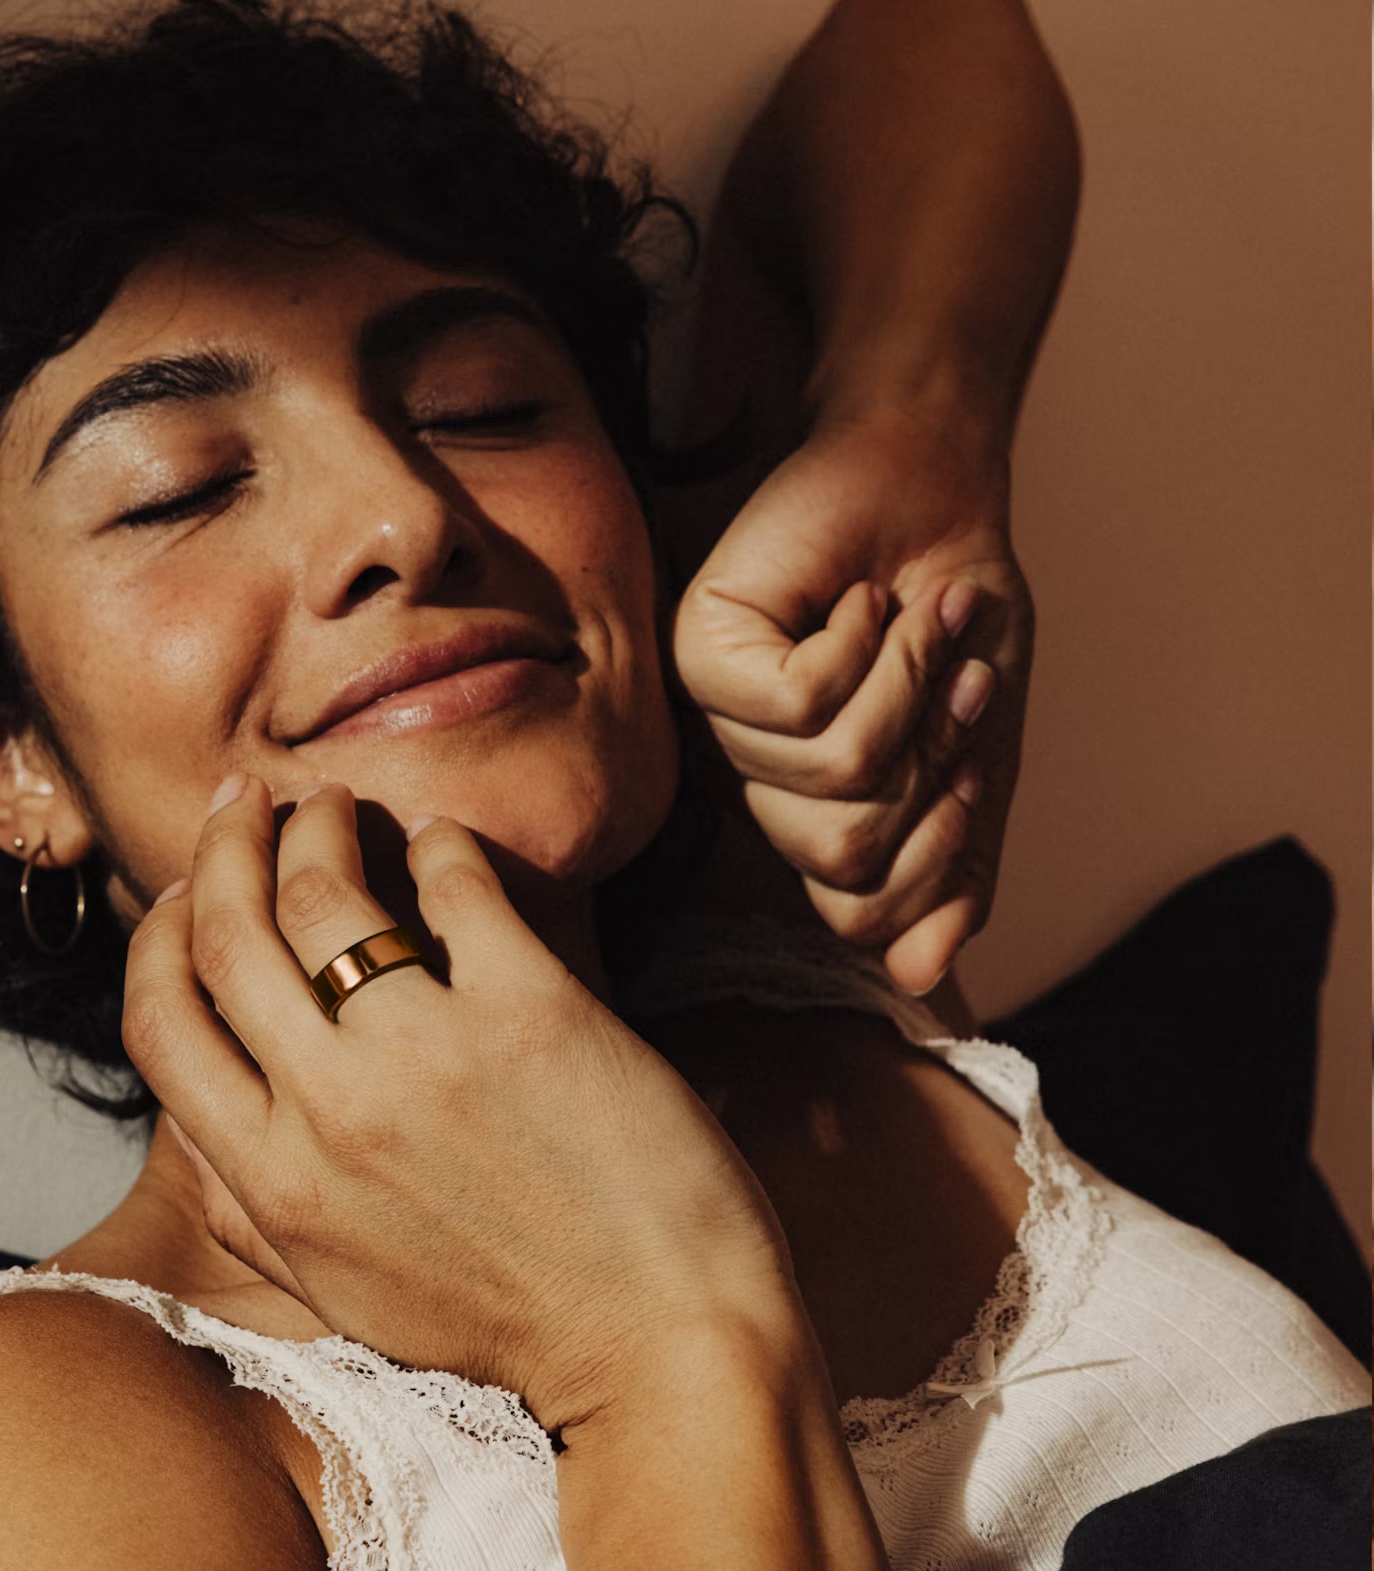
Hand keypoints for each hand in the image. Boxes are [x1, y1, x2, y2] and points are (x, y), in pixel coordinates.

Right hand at [122, 777, 799, 1432]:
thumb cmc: (510, 1325)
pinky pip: (454, 885)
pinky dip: (436, 842)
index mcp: (275, 1185)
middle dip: (224, 846)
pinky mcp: (531, 1012)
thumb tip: (189, 1127)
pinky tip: (439, 838)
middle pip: (227, 933)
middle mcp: (331, 1112)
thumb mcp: (343, 1291)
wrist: (664, 1349)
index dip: (157, 938)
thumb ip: (251, 1213)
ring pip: (322, 892)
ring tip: (334, 806)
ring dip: (317, 826)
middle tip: (247, 802)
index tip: (187, 892)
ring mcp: (428, 1056)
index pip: (160, 1025)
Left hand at [671, 406, 1032, 993]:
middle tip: (952, 676)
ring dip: (908, 689)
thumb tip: (916, 982)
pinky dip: (868, 648)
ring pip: (830, 776)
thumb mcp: (977, 751)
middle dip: (931, 760)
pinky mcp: (700, 654)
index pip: (861, 913)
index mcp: (809, 816)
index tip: (977, 759)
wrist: (936, 482)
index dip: (941, 850)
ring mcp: (717, 722)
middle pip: (847, 855)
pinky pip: (799, 706)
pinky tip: (861, 600)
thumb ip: (955, 866)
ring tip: (911, 621)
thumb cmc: (951, 608)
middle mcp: (753, 782)